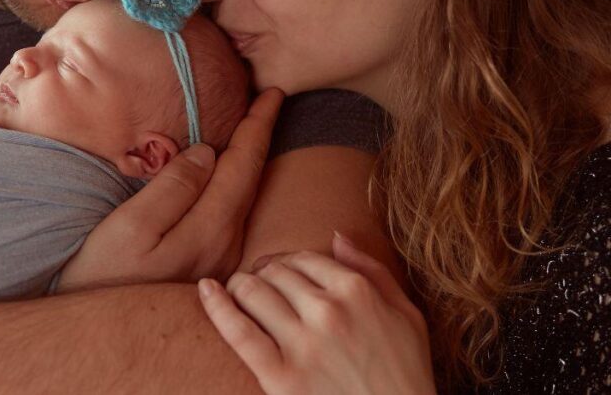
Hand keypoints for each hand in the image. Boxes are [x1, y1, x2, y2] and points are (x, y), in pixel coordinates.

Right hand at [55, 89, 283, 292]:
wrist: (100, 330)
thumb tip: (207, 152)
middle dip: (261, 138)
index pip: (244, 165)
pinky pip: (232, 215)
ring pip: (244, 199)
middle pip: (251, 180)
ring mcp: (222, 260)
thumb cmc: (103, 272)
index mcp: (211, 229)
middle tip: (269, 100)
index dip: (259, 126)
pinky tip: (230, 175)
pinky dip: (237, 185)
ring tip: (253, 129)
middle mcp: (227, 246)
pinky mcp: (210, 267)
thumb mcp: (132, 226)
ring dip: (250, 161)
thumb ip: (174, 187)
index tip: (274, 92)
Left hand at [198, 233, 435, 394]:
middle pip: (273, 272)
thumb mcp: (407, 316)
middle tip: (257, 287)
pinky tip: (207, 291)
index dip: (285, 264)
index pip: (302, 258)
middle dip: (262, 275)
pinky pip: (238, 331)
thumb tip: (336, 236)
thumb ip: (373, 270)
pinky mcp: (281, 377)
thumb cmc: (406, 374)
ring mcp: (304, 344)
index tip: (278, 276)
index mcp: (358, 291)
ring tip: (236, 296)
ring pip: (251, 291)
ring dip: (238, 288)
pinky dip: (216, 306)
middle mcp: (329, 311)